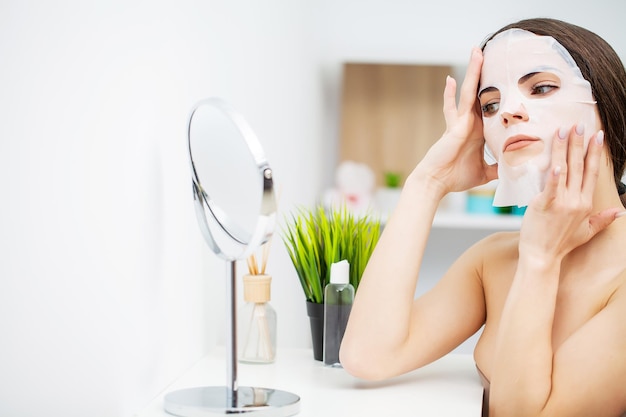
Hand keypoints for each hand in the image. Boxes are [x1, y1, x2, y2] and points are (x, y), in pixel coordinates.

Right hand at [413, 48, 497, 193]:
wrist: (437, 183)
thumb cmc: (455, 177)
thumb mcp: (484, 173)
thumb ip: (497, 168)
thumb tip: (514, 169)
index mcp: (478, 131)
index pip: (490, 108)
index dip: (498, 93)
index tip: (507, 78)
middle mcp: (470, 123)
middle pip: (480, 93)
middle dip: (486, 74)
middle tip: (492, 53)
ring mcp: (460, 122)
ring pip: (469, 92)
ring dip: (473, 72)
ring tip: (477, 51)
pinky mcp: (453, 127)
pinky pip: (453, 107)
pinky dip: (450, 94)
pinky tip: (451, 79)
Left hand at [519, 125, 620, 261]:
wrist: (542, 257)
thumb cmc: (561, 244)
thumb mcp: (586, 231)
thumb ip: (603, 219)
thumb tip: (621, 211)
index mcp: (585, 203)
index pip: (591, 173)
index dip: (594, 153)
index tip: (597, 136)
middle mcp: (575, 200)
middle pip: (579, 167)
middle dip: (580, 144)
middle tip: (580, 125)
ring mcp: (561, 203)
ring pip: (564, 171)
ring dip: (565, 150)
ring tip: (564, 131)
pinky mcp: (544, 206)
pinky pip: (550, 188)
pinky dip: (553, 176)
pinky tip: (556, 163)